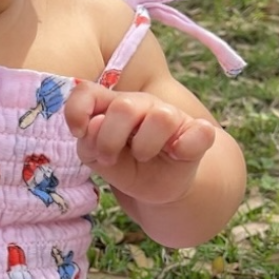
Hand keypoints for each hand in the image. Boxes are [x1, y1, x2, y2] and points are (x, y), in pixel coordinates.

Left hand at [65, 80, 216, 206]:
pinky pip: (201, 132)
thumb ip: (89, 143)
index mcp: (113, 105)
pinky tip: (177, 154)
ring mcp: (172, 116)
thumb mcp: (98, 159)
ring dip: (145, 146)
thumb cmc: (125, 165)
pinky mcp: (198, 133)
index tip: (77, 133)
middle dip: (110, 139)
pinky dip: (187, 145)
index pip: (89, 92)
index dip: (78, 111)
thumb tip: (94, 124)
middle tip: (109, 158)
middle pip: (124, 106)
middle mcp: (142, 105)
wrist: (159, 186)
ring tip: (142, 157)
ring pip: (161, 117)